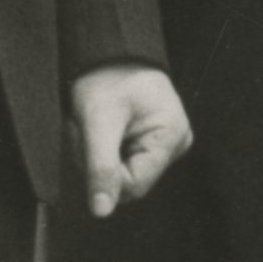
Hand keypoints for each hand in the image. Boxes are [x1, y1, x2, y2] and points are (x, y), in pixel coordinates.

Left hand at [70, 65, 191, 218]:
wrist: (109, 51)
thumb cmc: (108, 76)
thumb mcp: (99, 120)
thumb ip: (101, 167)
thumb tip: (102, 211)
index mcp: (171, 137)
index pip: (134, 185)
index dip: (103, 173)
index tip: (88, 142)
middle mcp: (174, 144)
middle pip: (127, 180)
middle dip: (98, 161)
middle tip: (87, 129)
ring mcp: (164, 144)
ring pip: (120, 173)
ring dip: (96, 155)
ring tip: (93, 125)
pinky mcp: (151, 143)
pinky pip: (122, 161)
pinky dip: (102, 150)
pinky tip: (100, 129)